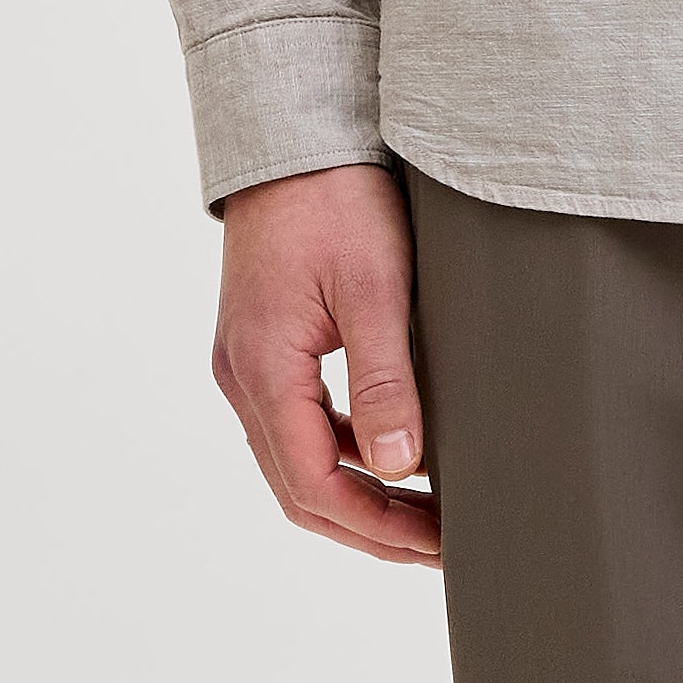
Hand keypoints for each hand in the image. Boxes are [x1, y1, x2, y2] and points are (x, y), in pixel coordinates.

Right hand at [211, 161, 439, 567]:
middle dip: (369, 528)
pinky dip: (344, 456)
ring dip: (357, 497)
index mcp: (263, 368)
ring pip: (296, 463)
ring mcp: (246, 364)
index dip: (378, 527)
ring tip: (427, 513)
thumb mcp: (374, 290)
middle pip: (298, 489)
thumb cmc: (336, 198)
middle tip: (440, 546)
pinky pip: (297, 426)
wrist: (293, 135)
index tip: (439, 543)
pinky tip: (395, 457)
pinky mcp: (263, 348)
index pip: (314, 485)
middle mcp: (241, 376)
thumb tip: (399, 470)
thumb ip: (386, 383)